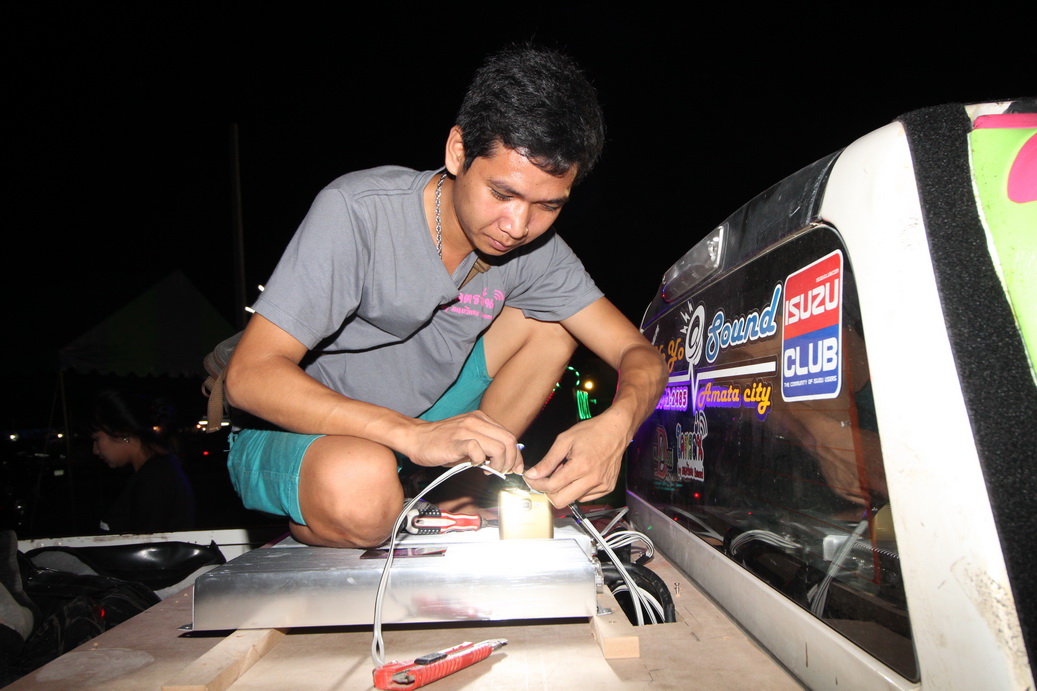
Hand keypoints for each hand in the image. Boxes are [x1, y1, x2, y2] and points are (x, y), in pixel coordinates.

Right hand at [401, 411, 522, 474]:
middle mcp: (476, 421)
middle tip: (503, 471)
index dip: (516, 455)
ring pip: (499, 447)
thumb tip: (503, 461)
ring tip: (489, 469)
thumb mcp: (468, 440)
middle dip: (511, 461)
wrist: (416, 438)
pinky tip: (473, 464)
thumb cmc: (441, 442)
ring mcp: (467, 430)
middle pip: (509, 441)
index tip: (515, 467)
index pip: (509, 436)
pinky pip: (478, 451)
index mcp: (481, 419)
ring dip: (498, 464)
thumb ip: (485, 446)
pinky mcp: (456, 441)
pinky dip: (480, 461)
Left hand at [524, 410, 631, 506]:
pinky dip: (577, 489)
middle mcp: (592, 480)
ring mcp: (601, 486)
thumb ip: (548, 461)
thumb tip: (532, 475)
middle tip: (547, 479)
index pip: (551, 486)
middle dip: (549, 492)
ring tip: (568, 471)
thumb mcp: (564, 441)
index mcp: (580, 466)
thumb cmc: (591, 431)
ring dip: (565, 489)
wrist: (616, 430)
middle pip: (561, 501)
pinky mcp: (607, 488)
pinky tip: (579, 474)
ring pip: (573, 500)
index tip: (532, 479)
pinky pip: (585, 497)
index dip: (537, 484)